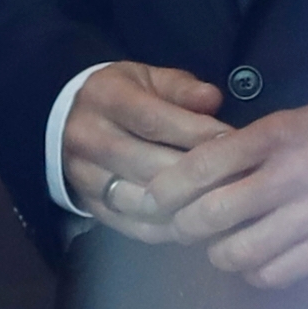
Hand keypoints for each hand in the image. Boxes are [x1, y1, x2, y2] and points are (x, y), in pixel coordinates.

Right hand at [61, 61, 229, 234]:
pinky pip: (135, 227)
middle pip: (152, 166)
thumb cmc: (120, 97)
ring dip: (188, 207)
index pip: (154, 121)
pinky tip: (198, 223)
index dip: (198, 134)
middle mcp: (89, 137)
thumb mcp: (146, 78)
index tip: (236, 143)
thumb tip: (213, 100)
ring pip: (145, 202)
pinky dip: (171, 230)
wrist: (66, 121)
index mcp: (104, 97)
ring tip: (224, 206)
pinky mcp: (90, 206)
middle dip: (202, 176)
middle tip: (242, 180)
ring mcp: (85, 176)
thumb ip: (181, 88)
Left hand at [129, 98, 307, 287]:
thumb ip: (243, 145)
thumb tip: (191, 169)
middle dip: (183, 224)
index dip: (169, 185)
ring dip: (217, 253)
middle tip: (177, 226)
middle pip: (214, 212)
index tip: (153, 195)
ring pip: (241, 250)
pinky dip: (254, 271)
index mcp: (274, 137)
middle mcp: (291, 177)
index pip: (204, 163)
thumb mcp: (287, 122)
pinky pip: (275, 272)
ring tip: (214, 247)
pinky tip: (252, 260)